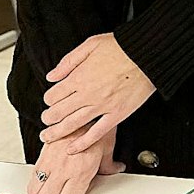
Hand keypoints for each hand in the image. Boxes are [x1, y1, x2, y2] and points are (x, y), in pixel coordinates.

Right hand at [27, 131, 122, 193]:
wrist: (79, 107)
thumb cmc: (94, 125)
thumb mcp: (107, 146)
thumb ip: (109, 164)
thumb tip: (116, 169)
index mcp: (80, 171)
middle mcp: (63, 169)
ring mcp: (50, 162)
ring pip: (34, 190)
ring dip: (41, 192)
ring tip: (49, 189)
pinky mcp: (41, 154)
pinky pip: (32, 175)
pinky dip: (36, 179)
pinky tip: (44, 177)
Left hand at [40, 34, 155, 150]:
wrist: (147, 55)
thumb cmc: (122, 47)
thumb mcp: (90, 44)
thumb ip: (68, 61)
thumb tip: (52, 76)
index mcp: (79, 77)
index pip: (53, 95)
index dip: (48, 100)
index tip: (50, 101)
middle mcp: (87, 95)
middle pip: (58, 112)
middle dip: (48, 118)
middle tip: (46, 121)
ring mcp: (102, 106)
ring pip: (73, 125)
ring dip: (57, 133)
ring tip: (48, 137)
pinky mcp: (117, 114)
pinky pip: (97, 133)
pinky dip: (83, 143)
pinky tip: (73, 148)